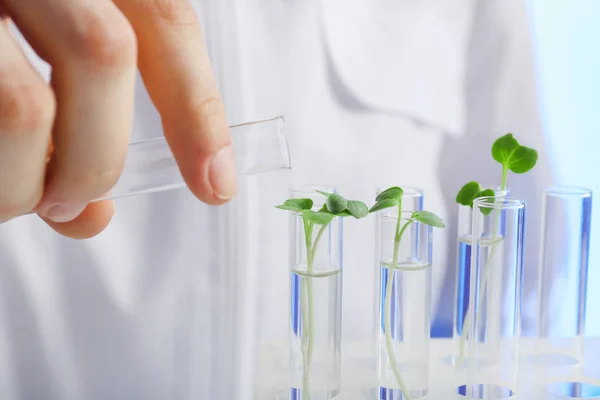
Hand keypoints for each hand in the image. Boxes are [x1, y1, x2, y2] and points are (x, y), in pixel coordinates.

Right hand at [0, 0, 237, 238]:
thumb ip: (79, 110)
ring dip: (24, 183)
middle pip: (104, 54)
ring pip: (20, 104)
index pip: (164, 20)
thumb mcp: (43, 37)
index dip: (198, 110)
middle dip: (96, 159)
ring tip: (18, 198)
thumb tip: (93, 216)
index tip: (214, 184)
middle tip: (75, 204)